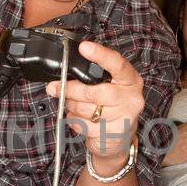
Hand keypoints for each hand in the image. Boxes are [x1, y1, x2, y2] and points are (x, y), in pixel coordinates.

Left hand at [46, 40, 143, 167]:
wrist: (119, 138)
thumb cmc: (110, 106)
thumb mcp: (108, 86)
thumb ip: (91, 77)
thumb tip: (62, 75)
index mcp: (130, 79)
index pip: (117, 64)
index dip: (100, 55)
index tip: (84, 47)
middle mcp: (131, 96)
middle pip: (94, 91)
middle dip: (69, 90)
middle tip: (55, 88)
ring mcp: (124, 116)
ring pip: (86, 109)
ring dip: (72, 107)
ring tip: (72, 105)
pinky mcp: (114, 132)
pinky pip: (85, 125)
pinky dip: (75, 121)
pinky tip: (80, 119)